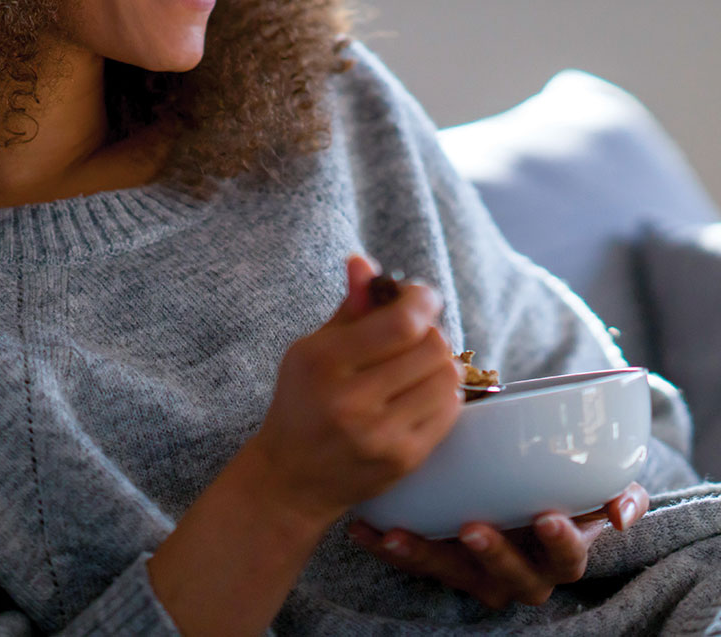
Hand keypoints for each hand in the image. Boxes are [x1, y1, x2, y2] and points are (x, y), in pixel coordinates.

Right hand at [249, 255, 462, 528]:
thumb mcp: (311, 348)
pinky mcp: (404, 460)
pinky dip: (444, 392)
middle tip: (415, 332)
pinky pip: (450, 411)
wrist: (291, 479)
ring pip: (448, 378)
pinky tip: (421, 390)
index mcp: (325, 363)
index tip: (420, 296)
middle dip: (430, 330)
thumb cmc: (302, 402)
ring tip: (418, 362)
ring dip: (441, 361)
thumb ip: (348, 307)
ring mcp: (381, 435)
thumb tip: (364, 262)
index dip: (422, 300)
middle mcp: (353, 401)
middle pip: (432, 347)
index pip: (402, 322)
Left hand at [347, 482, 649, 609]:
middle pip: (511, 576)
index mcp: (559, 550)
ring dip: (427, 556)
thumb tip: (621, 513)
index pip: (568, 557)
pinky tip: (365, 528)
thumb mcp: (594, 481)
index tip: (547, 518)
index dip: (561, 543)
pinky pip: (415, 560)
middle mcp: (521, 569)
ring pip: (455, 574)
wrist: (520, 485)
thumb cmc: (560, 482)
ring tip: (400, 536)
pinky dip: (388, 545)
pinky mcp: (442, 560)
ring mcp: (478, 570)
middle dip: (493, 555)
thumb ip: (617, 488)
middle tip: (474, 529)